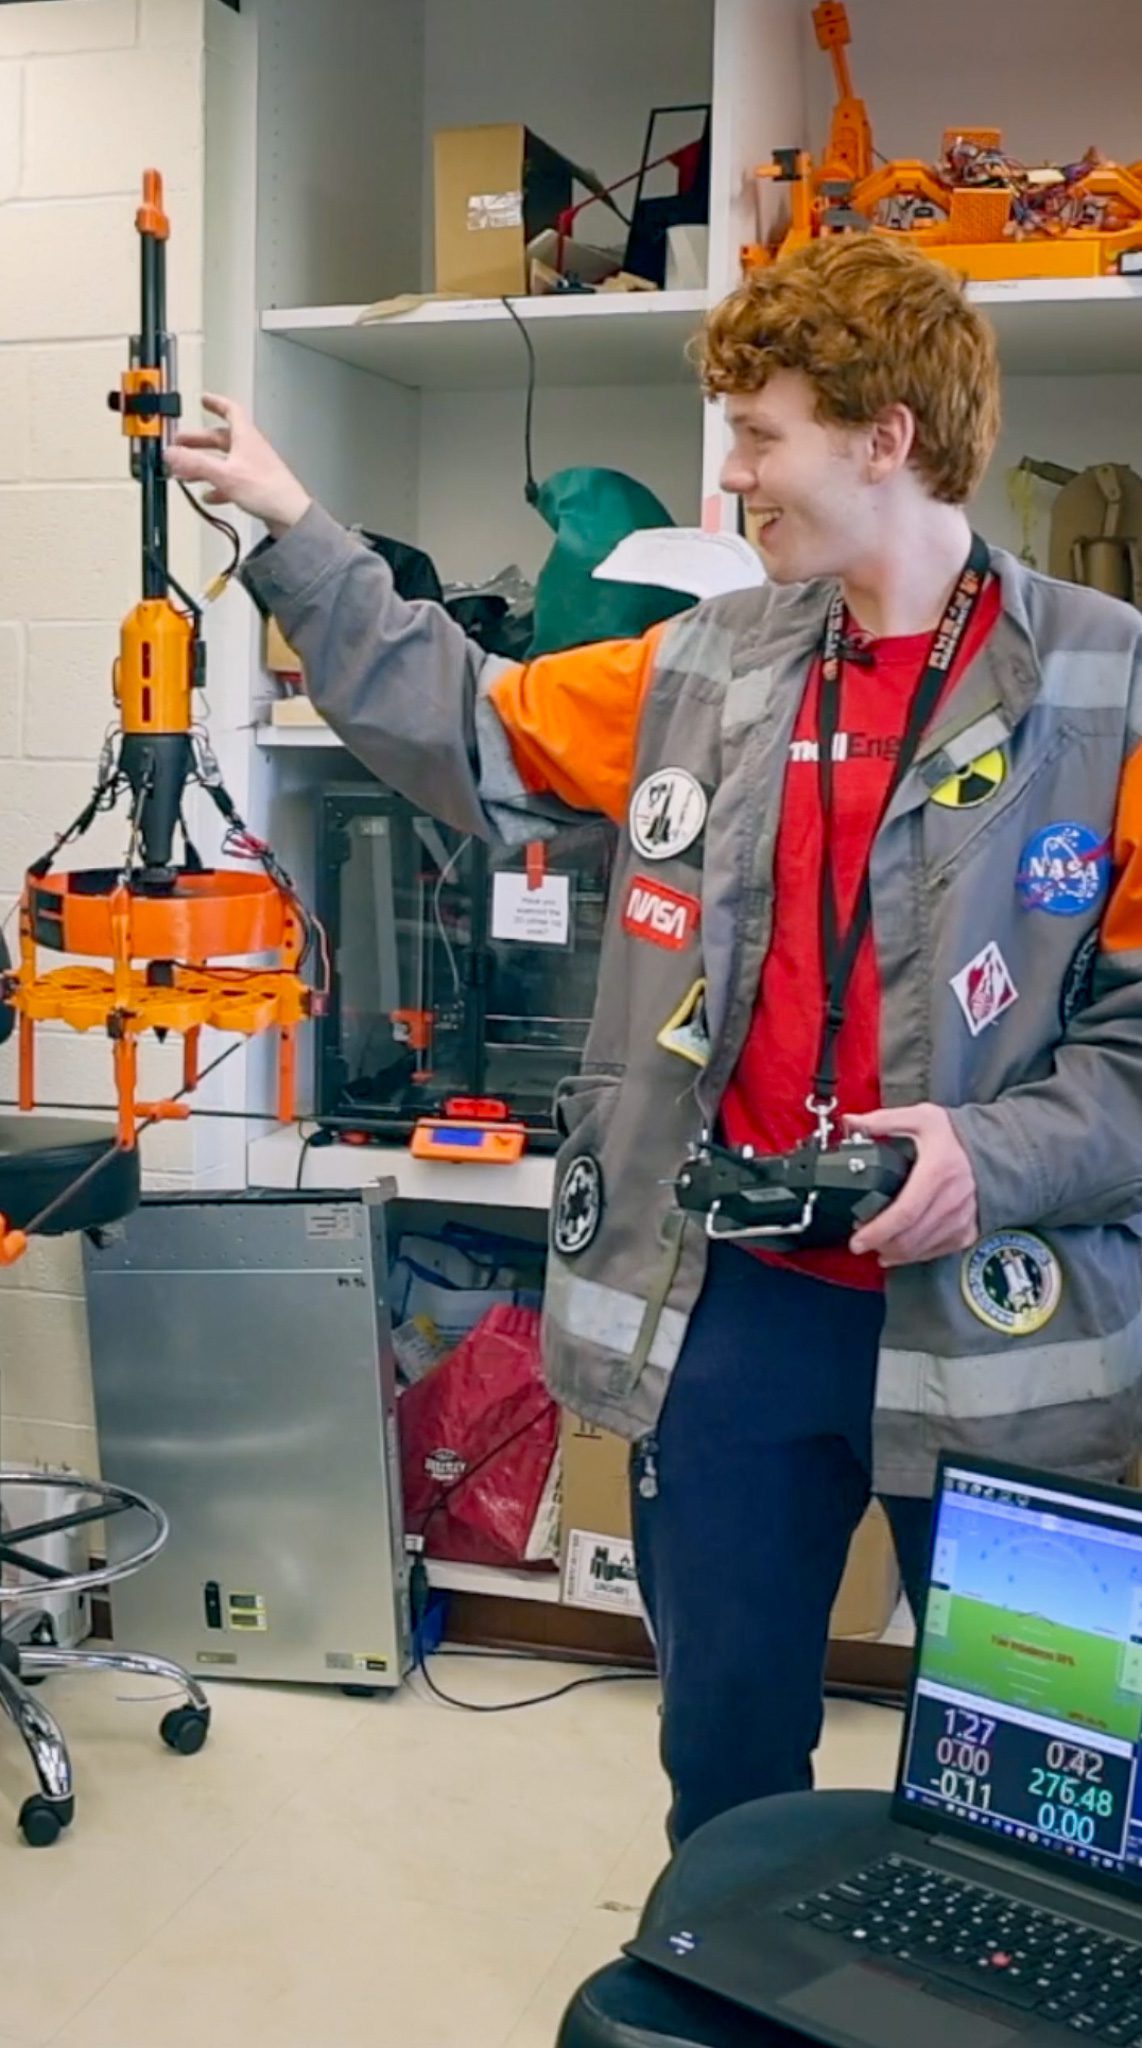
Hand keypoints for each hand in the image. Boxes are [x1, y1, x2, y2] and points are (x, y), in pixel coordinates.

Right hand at [165, 394, 310, 536]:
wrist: (290, 516)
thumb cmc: (265, 490)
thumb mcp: (224, 474)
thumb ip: (195, 463)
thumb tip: (170, 452)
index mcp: (245, 437)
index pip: (231, 410)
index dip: (216, 403)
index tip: (203, 400)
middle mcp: (250, 449)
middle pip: (221, 438)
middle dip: (198, 441)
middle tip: (180, 445)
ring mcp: (253, 468)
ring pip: (224, 461)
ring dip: (204, 465)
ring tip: (186, 474)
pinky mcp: (255, 486)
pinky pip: (231, 481)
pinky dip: (217, 486)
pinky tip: (208, 496)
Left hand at [845, 1104, 978, 1266]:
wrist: (996, 1147)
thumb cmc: (956, 1134)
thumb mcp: (920, 1118)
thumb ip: (883, 1121)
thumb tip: (851, 1122)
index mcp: (937, 1172)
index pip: (904, 1212)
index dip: (878, 1231)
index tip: (857, 1240)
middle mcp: (952, 1199)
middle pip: (911, 1237)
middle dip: (880, 1245)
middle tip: (861, 1242)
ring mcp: (962, 1218)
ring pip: (923, 1249)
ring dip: (896, 1252)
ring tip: (877, 1245)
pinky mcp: (968, 1229)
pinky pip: (938, 1251)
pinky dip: (916, 1254)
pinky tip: (900, 1251)